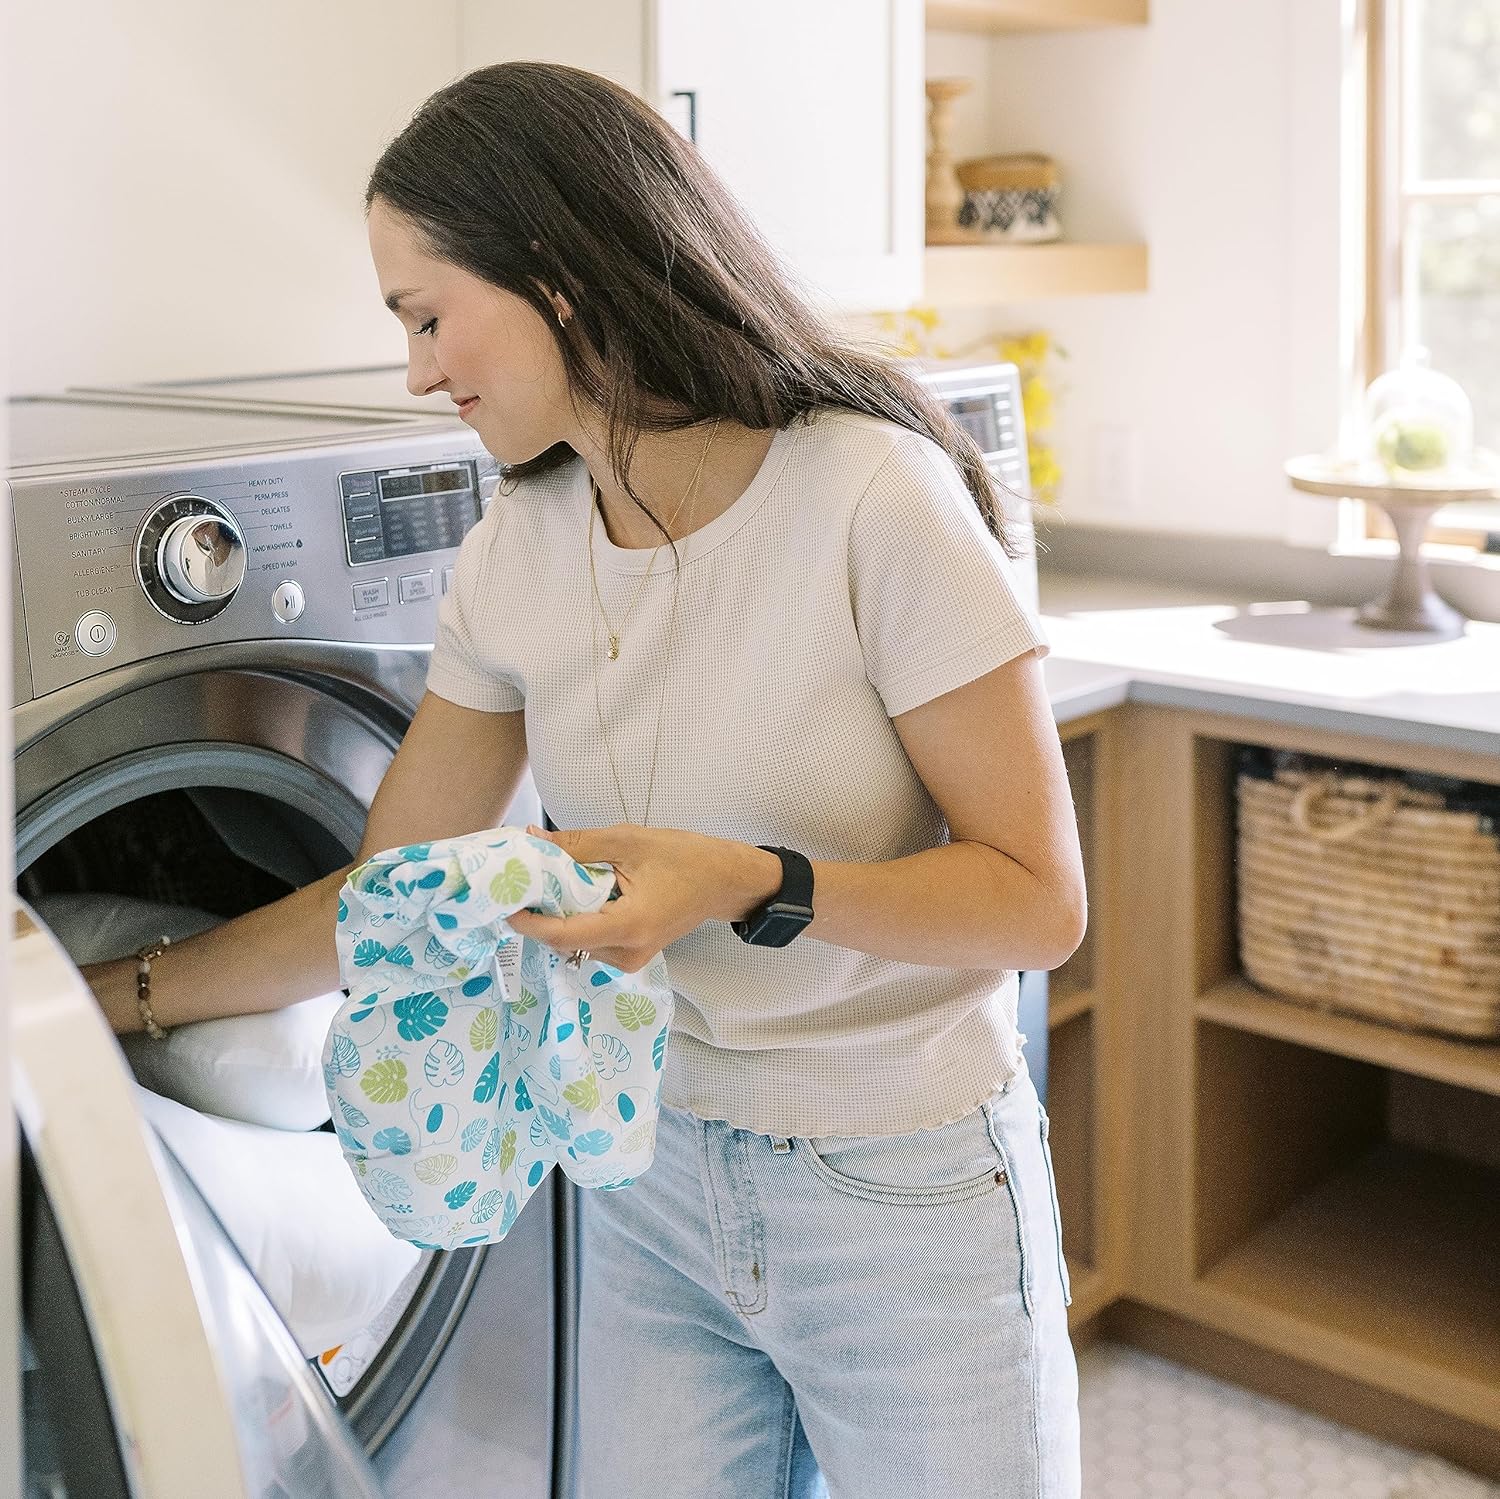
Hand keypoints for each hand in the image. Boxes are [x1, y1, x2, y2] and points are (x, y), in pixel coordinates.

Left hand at [506, 823, 777, 974]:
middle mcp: (626, 952)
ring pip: (576, 942)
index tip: (504, 903)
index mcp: (628, 926)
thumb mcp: (629, 841)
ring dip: (559, 915)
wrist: (725, 881)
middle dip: (542, 913)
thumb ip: (578, 844)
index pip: (563, 935)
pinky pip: (591, 940)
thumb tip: (531, 840)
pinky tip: (578, 893)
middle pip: (565, 941)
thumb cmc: (686, 859)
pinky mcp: (631, 954)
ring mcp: (629, 958)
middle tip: (524, 882)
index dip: (528, 923)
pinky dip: (578, 918)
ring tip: (552, 882)